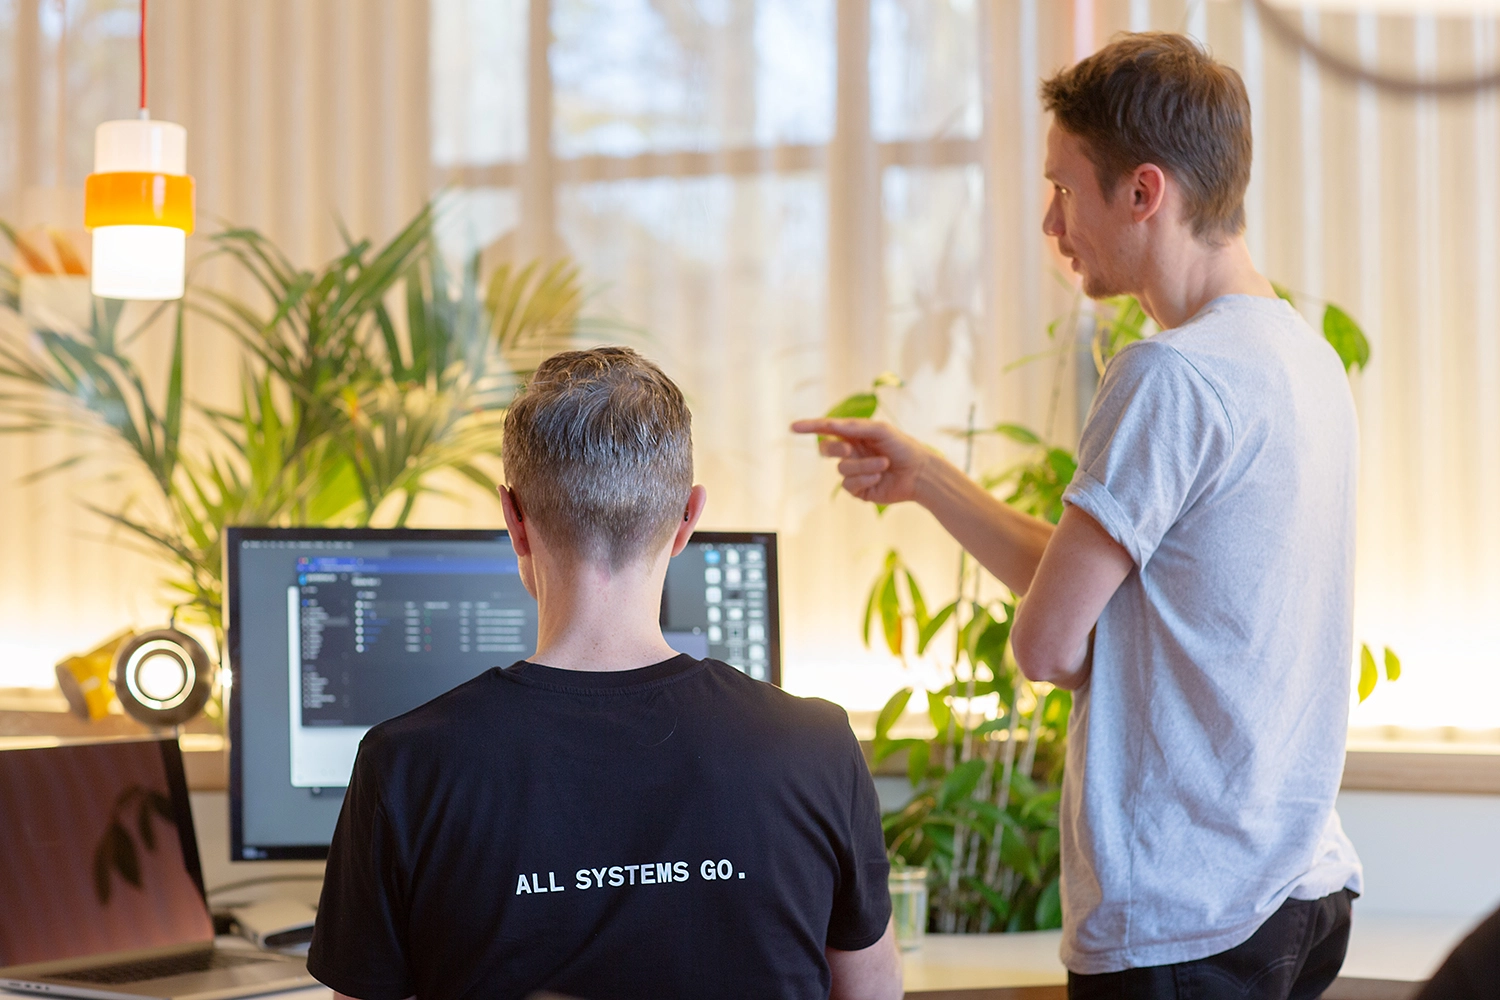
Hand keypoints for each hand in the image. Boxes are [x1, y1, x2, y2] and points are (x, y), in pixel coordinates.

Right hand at [790, 417, 929, 506]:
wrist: (920, 473)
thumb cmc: (903, 447)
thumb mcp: (880, 430)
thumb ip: (854, 427)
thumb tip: (830, 425)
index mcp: (854, 435)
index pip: (827, 429)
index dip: (809, 428)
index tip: (793, 427)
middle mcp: (851, 452)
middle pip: (826, 450)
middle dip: (835, 450)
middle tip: (850, 450)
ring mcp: (854, 472)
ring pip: (842, 469)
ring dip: (863, 466)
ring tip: (884, 464)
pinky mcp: (859, 490)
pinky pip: (849, 485)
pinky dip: (864, 478)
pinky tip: (879, 476)